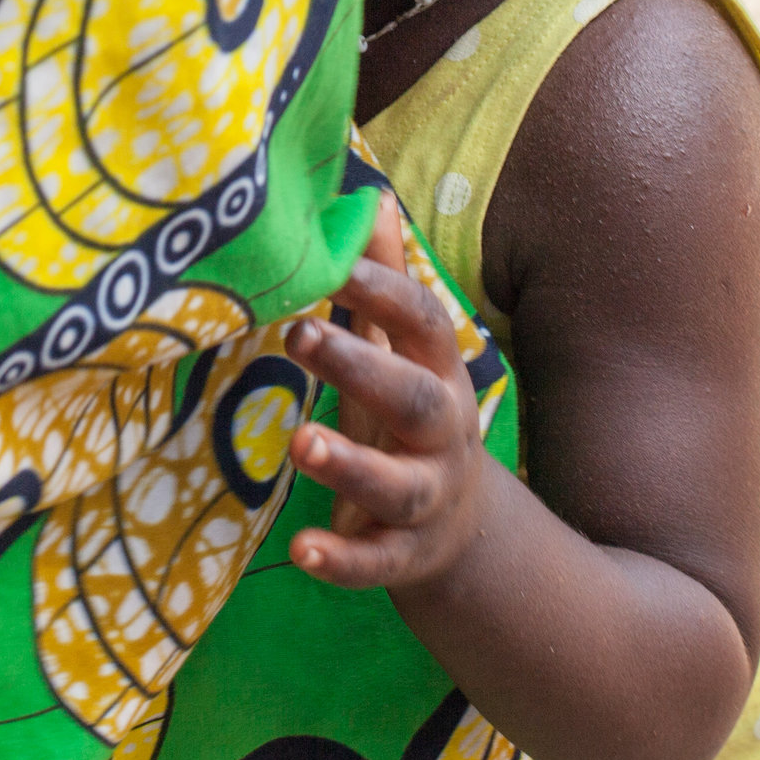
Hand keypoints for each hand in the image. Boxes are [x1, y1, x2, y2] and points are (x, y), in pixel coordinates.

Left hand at [282, 194, 493, 590]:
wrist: (462, 530)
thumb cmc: (408, 415)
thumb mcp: (403, 352)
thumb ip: (385, 281)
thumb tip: (368, 196)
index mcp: (438, 373)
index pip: (422, 324)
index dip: (383, 292)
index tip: (332, 265)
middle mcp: (441, 433)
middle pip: (412, 397)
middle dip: (358, 366)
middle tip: (297, 335)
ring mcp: (426, 498)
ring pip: (396, 484)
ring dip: (350, 465)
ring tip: (299, 444)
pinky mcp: (405, 556)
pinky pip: (377, 563)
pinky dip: (341, 559)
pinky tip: (300, 551)